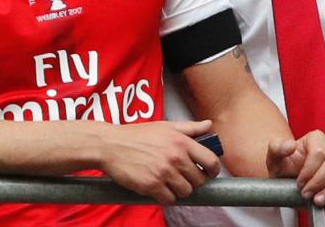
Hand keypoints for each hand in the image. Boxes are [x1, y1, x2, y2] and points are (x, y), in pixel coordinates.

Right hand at [98, 120, 219, 203]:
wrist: (111, 145)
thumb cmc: (138, 135)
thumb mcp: (166, 126)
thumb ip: (190, 128)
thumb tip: (208, 125)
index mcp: (181, 141)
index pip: (210, 160)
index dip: (213, 170)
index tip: (209, 172)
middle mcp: (175, 157)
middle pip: (199, 180)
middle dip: (194, 180)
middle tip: (184, 177)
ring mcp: (163, 172)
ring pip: (186, 191)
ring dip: (180, 190)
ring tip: (171, 182)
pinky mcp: (151, 185)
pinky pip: (169, 199)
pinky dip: (166, 196)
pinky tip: (160, 188)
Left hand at [266, 130, 324, 205]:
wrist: (294, 178)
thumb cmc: (287, 167)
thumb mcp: (275, 159)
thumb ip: (276, 149)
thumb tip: (290, 145)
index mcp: (315, 137)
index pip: (318, 152)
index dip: (310, 171)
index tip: (300, 185)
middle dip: (321, 182)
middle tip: (309, 196)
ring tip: (321, 199)